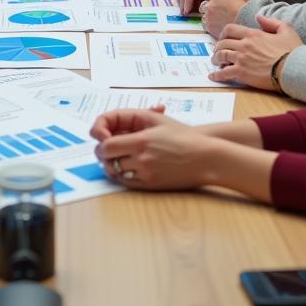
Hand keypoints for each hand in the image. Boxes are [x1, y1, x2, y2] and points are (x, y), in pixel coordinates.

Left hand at [90, 108, 222, 190]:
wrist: (205, 157)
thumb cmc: (182, 135)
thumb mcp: (157, 120)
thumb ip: (130, 120)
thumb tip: (108, 130)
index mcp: (141, 141)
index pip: (106, 146)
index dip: (100, 143)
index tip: (102, 139)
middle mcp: (142, 160)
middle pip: (108, 161)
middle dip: (103, 154)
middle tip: (106, 148)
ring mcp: (146, 175)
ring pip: (115, 172)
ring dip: (111, 164)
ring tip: (117, 156)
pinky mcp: (150, 186)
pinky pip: (126, 183)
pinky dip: (121, 174)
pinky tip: (126, 166)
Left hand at [200, 0, 258, 37]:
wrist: (250, 27)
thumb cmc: (252, 14)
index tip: (225, 2)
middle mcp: (211, 3)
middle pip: (207, 3)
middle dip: (214, 6)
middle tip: (227, 12)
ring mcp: (208, 15)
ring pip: (206, 14)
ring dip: (212, 16)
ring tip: (226, 20)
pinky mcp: (208, 26)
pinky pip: (207, 24)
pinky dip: (212, 25)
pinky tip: (223, 26)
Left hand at [209, 16, 302, 89]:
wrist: (295, 69)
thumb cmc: (293, 51)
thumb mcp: (286, 30)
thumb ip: (271, 22)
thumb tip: (259, 17)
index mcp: (253, 34)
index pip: (230, 29)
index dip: (223, 33)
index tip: (223, 38)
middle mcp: (244, 45)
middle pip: (223, 43)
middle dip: (218, 47)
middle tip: (218, 52)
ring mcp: (242, 59)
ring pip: (221, 56)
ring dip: (216, 59)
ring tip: (215, 62)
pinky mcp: (242, 73)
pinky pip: (224, 73)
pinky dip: (217, 75)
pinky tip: (213, 76)